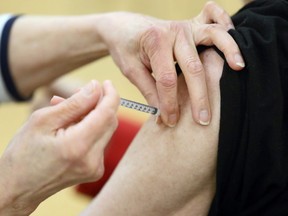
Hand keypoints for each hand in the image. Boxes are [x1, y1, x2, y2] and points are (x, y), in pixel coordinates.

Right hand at [0, 80, 118, 214]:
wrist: (17, 188)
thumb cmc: (24, 153)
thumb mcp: (43, 121)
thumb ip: (74, 104)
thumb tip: (96, 87)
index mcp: (78, 146)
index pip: (107, 113)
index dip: (110, 95)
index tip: (106, 83)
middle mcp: (92, 159)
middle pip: (110, 121)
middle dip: (99, 104)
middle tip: (80, 94)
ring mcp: (95, 168)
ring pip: (105, 130)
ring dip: (92, 116)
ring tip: (67, 110)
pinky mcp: (95, 170)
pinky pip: (99, 142)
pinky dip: (90, 129)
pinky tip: (71, 126)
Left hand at [97, 1, 243, 126]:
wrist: (124, 27)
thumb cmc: (126, 48)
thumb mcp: (130, 70)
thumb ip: (149, 90)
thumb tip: (163, 114)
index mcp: (155, 42)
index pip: (167, 79)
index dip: (169, 103)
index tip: (170, 121)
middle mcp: (174, 31)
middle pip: (193, 67)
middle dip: (199, 97)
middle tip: (203, 120)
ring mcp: (186, 26)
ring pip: (213, 37)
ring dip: (228, 52)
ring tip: (238, 69)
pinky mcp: (192, 25)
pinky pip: (213, 19)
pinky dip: (225, 25)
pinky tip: (233, 38)